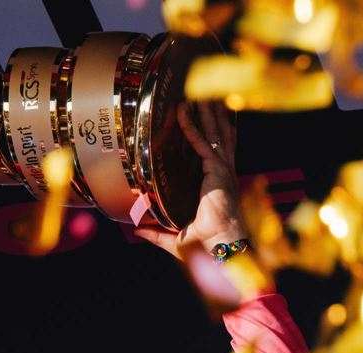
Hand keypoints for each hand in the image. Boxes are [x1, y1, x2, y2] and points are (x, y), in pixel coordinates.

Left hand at [134, 102, 247, 257]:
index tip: (202, 116)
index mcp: (219, 185)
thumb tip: (138, 230)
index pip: (216, 152)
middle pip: (220, 137)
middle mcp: (224, 174)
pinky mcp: (218, 172)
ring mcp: (223, 171)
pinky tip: (184, 113)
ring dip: (206, 113)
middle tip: (206, 95)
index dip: (210, 133)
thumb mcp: (177, 238)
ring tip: (200, 93)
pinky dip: (192, 127)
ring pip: (215, 134)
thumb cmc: (207, 247)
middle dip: (213, 115)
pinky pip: (203, 144)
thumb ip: (156, 232)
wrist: (222, 250)